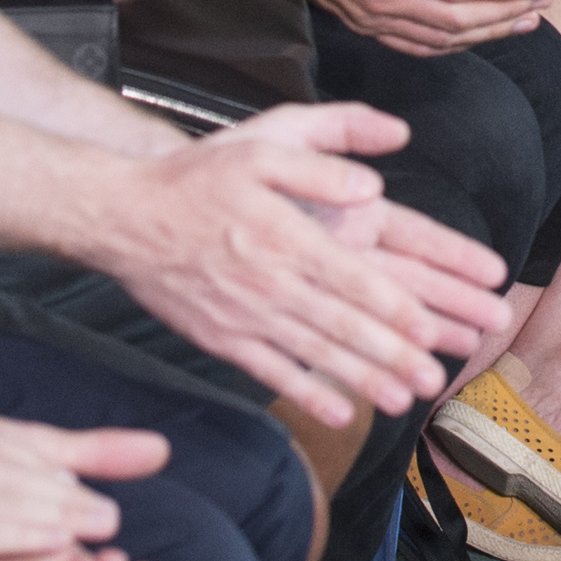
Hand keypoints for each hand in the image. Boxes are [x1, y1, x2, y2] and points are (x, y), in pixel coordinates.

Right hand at [84, 104, 510, 419]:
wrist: (124, 219)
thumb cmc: (197, 178)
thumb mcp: (261, 145)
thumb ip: (322, 164)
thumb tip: (372, 186)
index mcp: (287, 237)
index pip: (352, 279)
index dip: (394, 307)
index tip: (430, 329)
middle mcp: (271, 284)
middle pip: (342, 326)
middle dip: (393, 355)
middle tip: (436, 379)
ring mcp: (246, 318)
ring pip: (315, 354)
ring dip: (363, 379)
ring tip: (403, 400)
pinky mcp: (223, 339)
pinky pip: (272, 373)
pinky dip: (307, 395)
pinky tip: (339, 414)